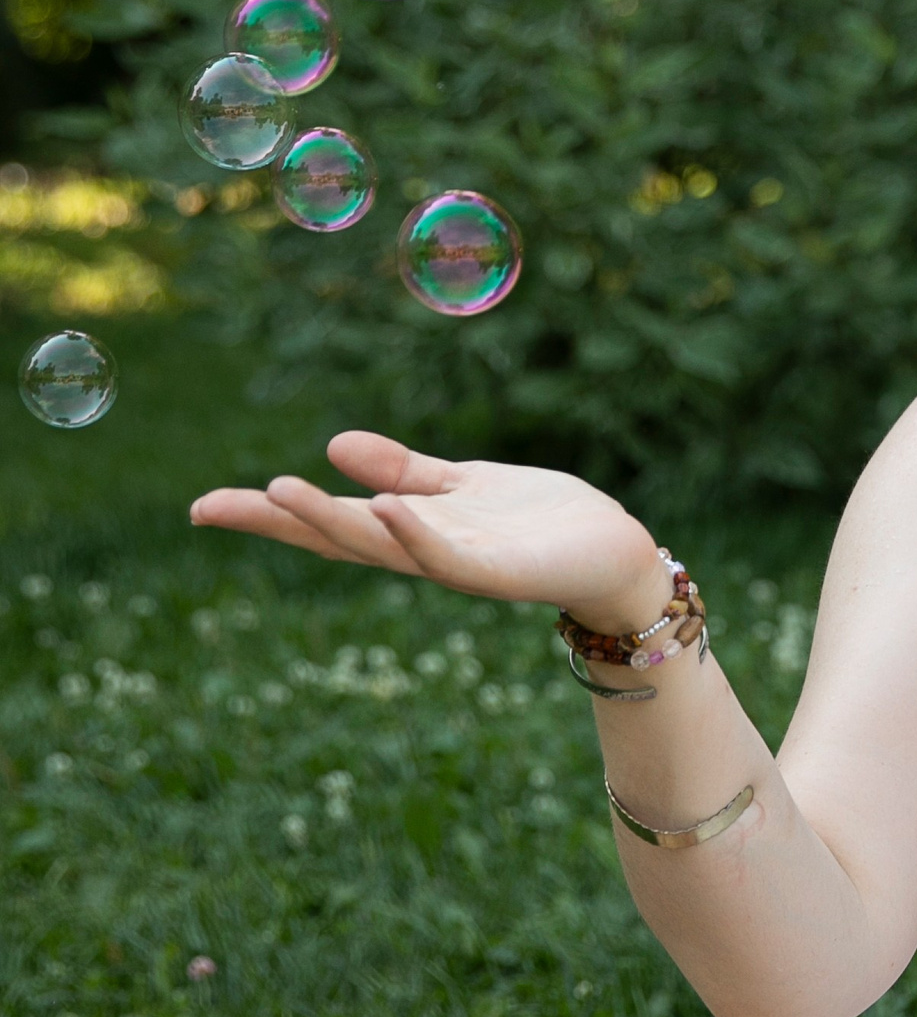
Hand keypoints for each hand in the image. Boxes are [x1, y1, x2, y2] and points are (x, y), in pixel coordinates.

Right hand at [190, 431, 668, 632]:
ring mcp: (460, 563)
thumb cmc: (540, 521)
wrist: (613, 552)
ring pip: (384, 547)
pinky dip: (417, 533)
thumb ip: (403, 471)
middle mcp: (424, 550)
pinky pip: (450, 558)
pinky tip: (388, 508)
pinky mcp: (502, 572)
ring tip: (281, 491)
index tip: (202, 507)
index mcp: (411, 528)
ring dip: (333, 522)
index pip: (328, 520)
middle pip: (338, 538)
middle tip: (216, 504)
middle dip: (279, 522)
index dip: (267, 515)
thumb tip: (333, 444)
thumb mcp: (461, 484)